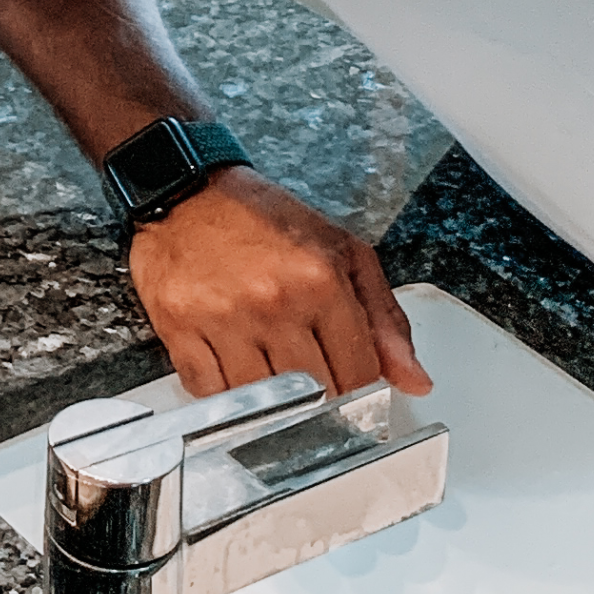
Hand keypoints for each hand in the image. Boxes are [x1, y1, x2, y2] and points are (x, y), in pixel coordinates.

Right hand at [127, 168, 429, 402]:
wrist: (185, 189)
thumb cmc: (263, 217)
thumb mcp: (340, 251)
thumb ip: (384, 317)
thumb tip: (415, 380)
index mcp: (320, 280)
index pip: (359, 374)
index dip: (359, 385)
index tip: (347, 378)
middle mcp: (273, 301)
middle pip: (315, 395)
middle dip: (319, 394)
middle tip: (309, 373)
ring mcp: (223, 317)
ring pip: (264, 404)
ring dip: (271, 401)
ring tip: (269, 367)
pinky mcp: (179, 327)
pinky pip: (210, 394)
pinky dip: (225, 397)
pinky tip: (232, 368)